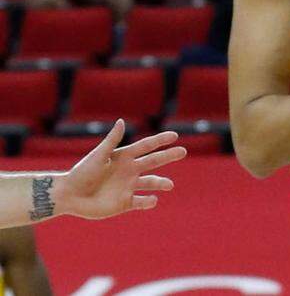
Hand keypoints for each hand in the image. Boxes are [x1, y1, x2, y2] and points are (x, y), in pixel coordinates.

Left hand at [53, 122, 185, 219]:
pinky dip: (148, 201)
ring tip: (170, 185)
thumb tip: (122, 121)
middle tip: (182, 152)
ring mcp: (128, 186)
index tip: (175, 135)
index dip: (160, 140)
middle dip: (168, 156)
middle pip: (153, 161)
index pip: (146, 146)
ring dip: (160, 183)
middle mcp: (129, 170)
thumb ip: (111, 140)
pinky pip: (140, 202)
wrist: (69, 196)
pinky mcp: (123, 203)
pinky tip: (153, 200)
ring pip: (150, 182)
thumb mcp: (98, 155)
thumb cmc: (81, 172)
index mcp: (124, 156)